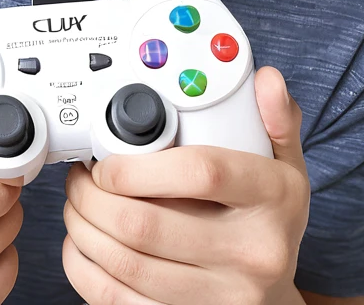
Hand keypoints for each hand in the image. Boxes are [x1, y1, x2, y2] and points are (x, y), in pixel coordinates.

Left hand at [62, 67, 309, 304]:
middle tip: (81, 176)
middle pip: (148, 225)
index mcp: (273, 199)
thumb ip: (276, 117)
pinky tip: (81, 246)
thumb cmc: (271, 218)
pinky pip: (119, 302)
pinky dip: (86, 272)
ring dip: (84, 229)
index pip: (200, 173)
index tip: (107, 160)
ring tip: (77, 203)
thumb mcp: (286, 164)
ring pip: (127, 264)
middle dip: (94, 197)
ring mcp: (223, 296)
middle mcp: (251, 252)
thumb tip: (266, 79)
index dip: (138, 166)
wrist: (276, 295)